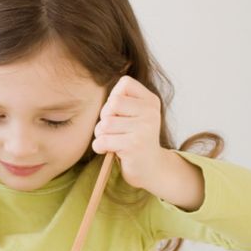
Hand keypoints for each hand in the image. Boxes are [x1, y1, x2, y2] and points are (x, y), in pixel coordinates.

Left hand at [92, 76, 165, 190]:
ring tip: (114, 140)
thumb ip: (120, 99)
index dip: (114, 98)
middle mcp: (151, 112)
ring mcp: (145, 128)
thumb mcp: (132, 114)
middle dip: (105, 117)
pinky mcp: (135, 145)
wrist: (151, 167)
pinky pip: (102, 140)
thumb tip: (99, 86)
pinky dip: (100, 147)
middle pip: (112, 103)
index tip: (120, 113)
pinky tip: (110, 150)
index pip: (125, 83)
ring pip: (105, 123)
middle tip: (115, 129)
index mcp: (151, 100)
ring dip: (102, 134)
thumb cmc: (133, 137)